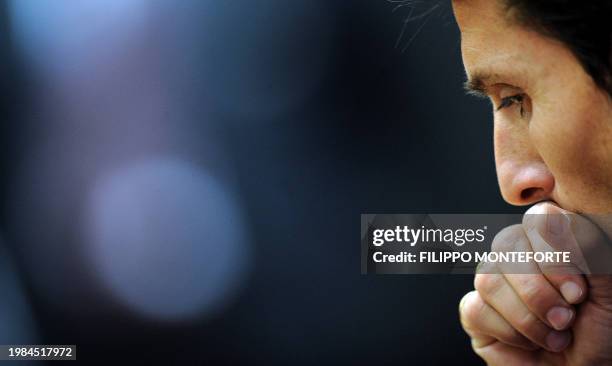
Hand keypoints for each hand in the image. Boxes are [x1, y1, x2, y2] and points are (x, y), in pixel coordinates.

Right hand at [459, 202, 611, 364]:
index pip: (537, 218)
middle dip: (538, 292)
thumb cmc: (602, 331)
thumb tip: (547, 216)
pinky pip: (475, 308)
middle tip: (566, 319)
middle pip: (506, 245)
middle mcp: (520, 254)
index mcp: (553, 240)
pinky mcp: (476, 311)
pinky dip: (508, 332)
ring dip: (527, 318)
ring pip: (488, 279)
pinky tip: (527, 343)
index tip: (577, 293)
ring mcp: (495, 281)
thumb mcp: (607, 286)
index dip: (553, 255)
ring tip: (554, 336)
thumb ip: (585, 244)